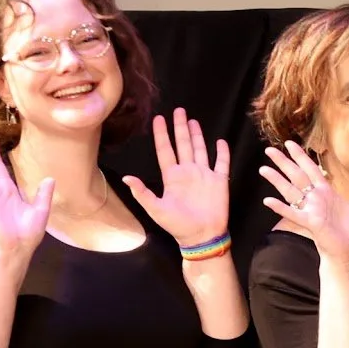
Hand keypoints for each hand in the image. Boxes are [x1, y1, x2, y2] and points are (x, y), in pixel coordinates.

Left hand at [126, 109, 232, 244]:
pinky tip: (220, 141)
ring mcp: (204, 175)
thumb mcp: (156, 209)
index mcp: (172, 177)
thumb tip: (126, 178)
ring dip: (196, 135)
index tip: (158, 119)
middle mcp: (188, 172)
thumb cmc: (178, 225)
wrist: (202, 236)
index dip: (161, 135)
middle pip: (183, 144)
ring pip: (200, 149)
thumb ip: (142, 193)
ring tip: (192, 120)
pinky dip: (222, 152)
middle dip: (180, 127)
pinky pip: (222, 163)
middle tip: (178, 111)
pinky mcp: (219, 181)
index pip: (165, 150)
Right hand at [260, 141, 348, 267]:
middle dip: (284, 162)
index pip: (311, 169)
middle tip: (269, 149)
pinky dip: (281, 207)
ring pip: (290, 191)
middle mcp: (314, 198)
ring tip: (263, 169)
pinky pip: (293, 213)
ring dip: (277, 180)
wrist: (346, 252)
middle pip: (296, 176)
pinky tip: (268, 201)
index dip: (301, 156)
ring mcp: (310, 210)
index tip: (289, 143)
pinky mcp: (311, 223)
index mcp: (325, 192)